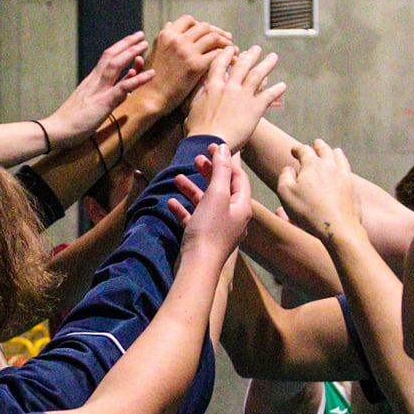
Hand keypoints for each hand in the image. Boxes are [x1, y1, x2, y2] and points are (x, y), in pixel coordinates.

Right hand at [43, 32, 156, 144]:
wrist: (56, 131)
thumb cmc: (72, 122)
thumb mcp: (91, 105)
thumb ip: (109, 97)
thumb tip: (126, 93)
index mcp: (91, 81)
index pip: (105, 59)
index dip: (119, 48)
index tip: (131, 41)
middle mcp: (94, 81)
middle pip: (110, 55)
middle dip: (126, 43)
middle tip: (140, 34)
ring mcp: (98, 90)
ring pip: (115, 64)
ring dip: (131, 53)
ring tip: (144, 44)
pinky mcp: (103, 102)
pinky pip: (123, 87)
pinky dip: (138, 79)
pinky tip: (151, 73)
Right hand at [143, 16, 232, 110]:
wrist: (150, 98)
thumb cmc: (151, 78)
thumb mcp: (154, 52)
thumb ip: (166, 39)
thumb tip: (171, 24)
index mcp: (166, 34)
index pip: (188, 20)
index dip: (202, 25)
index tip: (209, 32)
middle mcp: (176, 39)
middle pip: (204, 27)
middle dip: (218, 32)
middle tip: (228, 38)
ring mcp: (186, 51)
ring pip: (213, 38)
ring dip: (226, 42)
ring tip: (233, 49)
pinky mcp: (195, 65)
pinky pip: (217, 54)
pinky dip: (228, 56)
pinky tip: (233, 61)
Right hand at [168, 143, 252, 258]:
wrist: (198, 266)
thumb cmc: (210, 229)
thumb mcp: (217, 194)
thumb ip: (220, 170)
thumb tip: (224, 148)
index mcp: (242, 206)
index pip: (238, 177)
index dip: (225, 160)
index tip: (211, 146)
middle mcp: (233, 217)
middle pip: (222, 189)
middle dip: (209, 172)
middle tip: (196, 158)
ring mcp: (218, 229)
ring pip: (206, 203)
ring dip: (192, 189)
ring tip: (176, 178)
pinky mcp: (203, 239)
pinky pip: (194, 219)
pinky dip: (184, 209)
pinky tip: (171, 202)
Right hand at [185, 45, 284, 145]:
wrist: (210, 142)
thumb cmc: (198, 130)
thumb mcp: (192, 106)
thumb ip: (198, 92)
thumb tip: (199, 83)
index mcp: (213, 86)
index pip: (220, 64)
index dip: (227, 55)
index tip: (232, 49)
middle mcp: (229, 87)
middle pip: (242, 66)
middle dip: (251, 55)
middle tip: (257, 49)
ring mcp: (243, 96)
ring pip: (257, 75)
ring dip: (267, 64)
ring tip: (273, 57)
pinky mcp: (255, 108)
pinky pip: (268, 95)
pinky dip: (276, 90)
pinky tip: (282, 86)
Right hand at [276, 140, 363, 241]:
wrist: (337, 227)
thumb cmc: (308, 211)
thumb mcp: (286, 194)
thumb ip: (285, 177)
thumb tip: (289, 169)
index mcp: (312, 165)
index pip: (304, 151)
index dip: (298, 149)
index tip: (294, 150)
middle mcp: (330, 166)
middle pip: (325, 151)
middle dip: (319, 146)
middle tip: (317, 142)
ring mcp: (344, 176)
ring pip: (340, 159)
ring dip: (335, 153)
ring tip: (335, 150)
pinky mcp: (352, 188)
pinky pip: (348, 172)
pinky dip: (344, 166)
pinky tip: (344, 170)